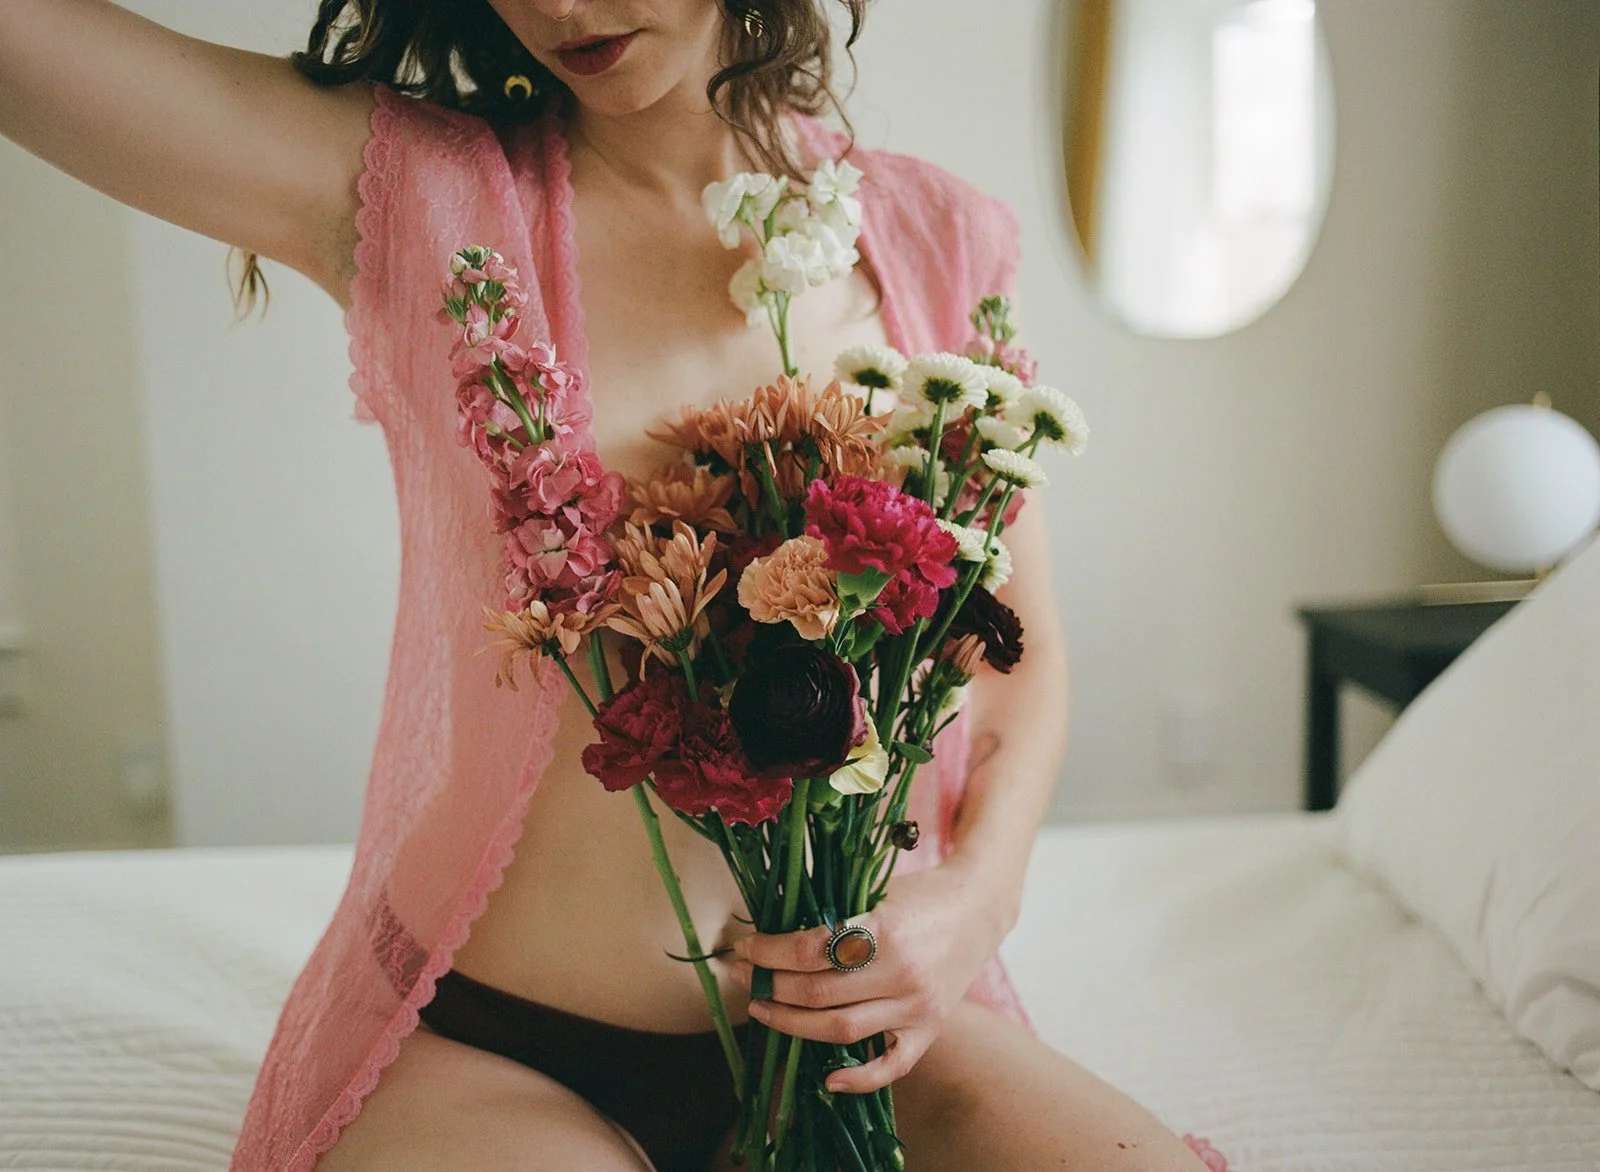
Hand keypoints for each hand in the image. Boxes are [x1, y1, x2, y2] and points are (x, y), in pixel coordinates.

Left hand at [730, 861, 1012, 1093]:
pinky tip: (826, 1079)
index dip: (768, 951)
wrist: (979, 906)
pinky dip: (858, 1079)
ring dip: (791, 1024)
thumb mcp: (873, 889)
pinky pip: (891, 1066)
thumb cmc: (920, 893)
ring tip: (762, 1008)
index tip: (746, 947)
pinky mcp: (930, 1029)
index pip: (809, 950)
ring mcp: (917, 1007)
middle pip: (817, 993)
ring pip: (841, 1030)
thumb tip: (770, 931)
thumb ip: (832, 913)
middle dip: (769, 984)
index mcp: (884, 930)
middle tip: (744, 974)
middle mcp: (901, 973)